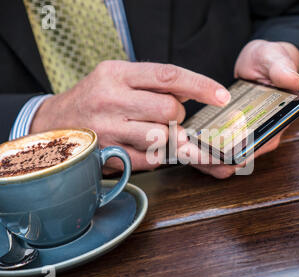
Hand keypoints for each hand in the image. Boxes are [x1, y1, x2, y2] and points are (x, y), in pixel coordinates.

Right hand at [31, 61, 230, 173]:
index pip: (168, 75)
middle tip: (167, 117)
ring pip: (162, 137)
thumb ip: (153, 84)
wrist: (54, 125)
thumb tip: (191, 93)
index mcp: (116, 73)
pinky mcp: (110, 156)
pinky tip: (143, 145)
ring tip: (153, 131)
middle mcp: (110, 99)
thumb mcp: (117, 78)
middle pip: (170, 110)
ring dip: (169, 137)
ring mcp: (108, 130)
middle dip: (178, 116)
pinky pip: (151, 159)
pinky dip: (157, 154)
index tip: (222, 96)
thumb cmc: (95, 99)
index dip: (200, 86)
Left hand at [183, 40, 298, 178]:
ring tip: (179, 147)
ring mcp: (242, 140)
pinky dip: (198, 152)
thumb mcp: (275, 60)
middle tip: (185, 150)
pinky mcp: (228, 137)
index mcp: (273, 126)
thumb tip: (292, 80)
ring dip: (200, 159)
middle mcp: (259, 139)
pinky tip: (182, 143)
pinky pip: (212, 153)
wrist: (262, 66)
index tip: (211, 150)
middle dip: (209, 160)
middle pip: (233, 163)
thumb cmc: (271, 64)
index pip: (253, 150)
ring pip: (220, 164)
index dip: (231, 155)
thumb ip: (282, 69)